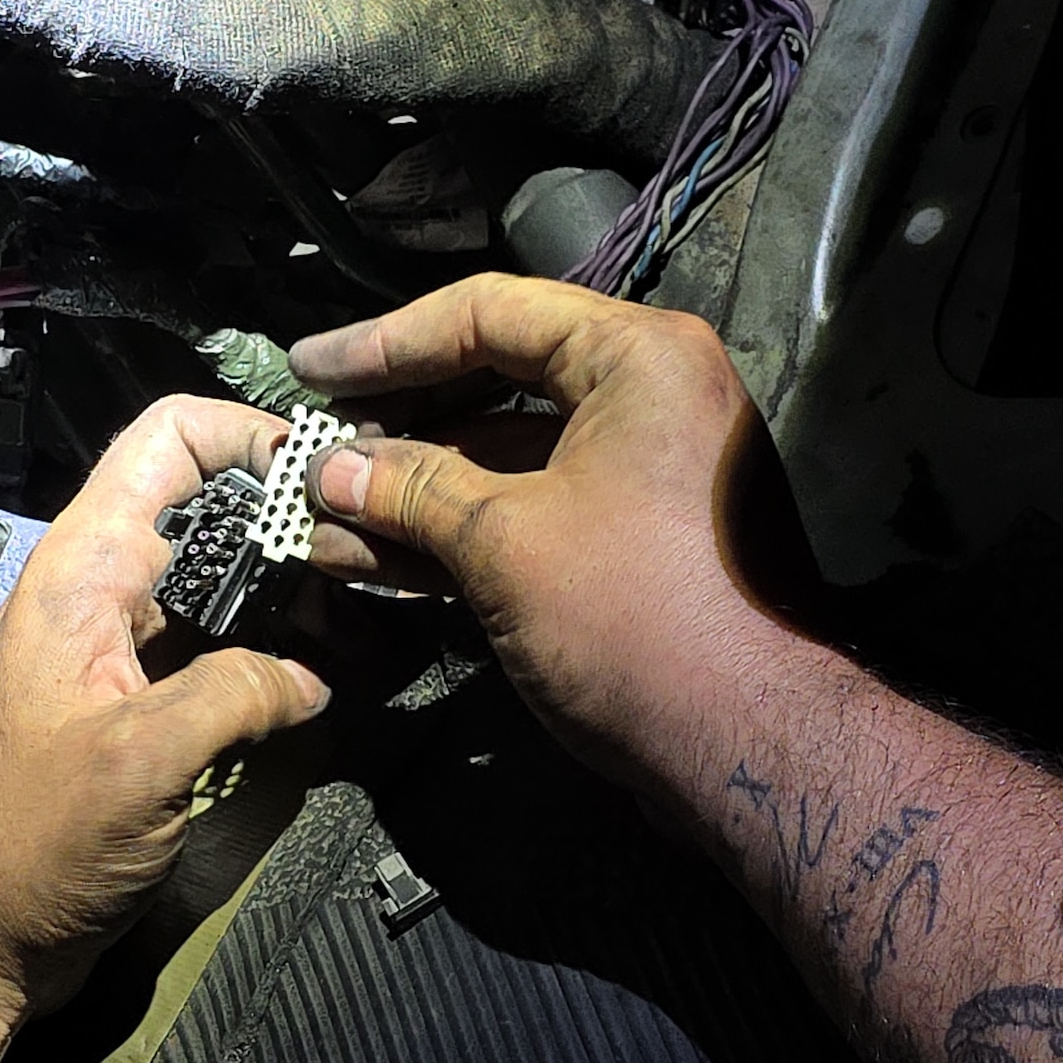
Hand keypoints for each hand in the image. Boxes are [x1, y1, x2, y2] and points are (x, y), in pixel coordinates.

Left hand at [0, 396, 328, 1062]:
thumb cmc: (31, 846)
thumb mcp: (141, 761)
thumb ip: (234, 695)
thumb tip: (311, 677)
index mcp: (84, 569)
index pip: (168, 438)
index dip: (250, 432)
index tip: (328, 476)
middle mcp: (104, 589)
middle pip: (212, 501)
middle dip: (295, 515)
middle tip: (375, 553)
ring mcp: (126, 647)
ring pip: (226, 576)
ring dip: (296, 586)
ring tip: (373, 609)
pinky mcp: (146, 703)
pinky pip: (222, 645)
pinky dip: (278, 647)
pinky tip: (331, 671)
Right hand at [291, 273, 809, 795]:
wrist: (752, 749)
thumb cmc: (641, 623)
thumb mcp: (504, 542)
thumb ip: (412, 491)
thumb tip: (333, 473)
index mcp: (638, 358)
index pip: (490, 313)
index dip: (386, 342)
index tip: (310, 368)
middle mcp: (650, 397)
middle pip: (496, 380)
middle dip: (397, 421)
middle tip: (315, 440)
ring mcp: (645, 473)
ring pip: (507, 456)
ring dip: (415, 487)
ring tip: (324, 515)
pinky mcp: (634, 543)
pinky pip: (532, 511)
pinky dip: (459, 531)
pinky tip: (375, 557)